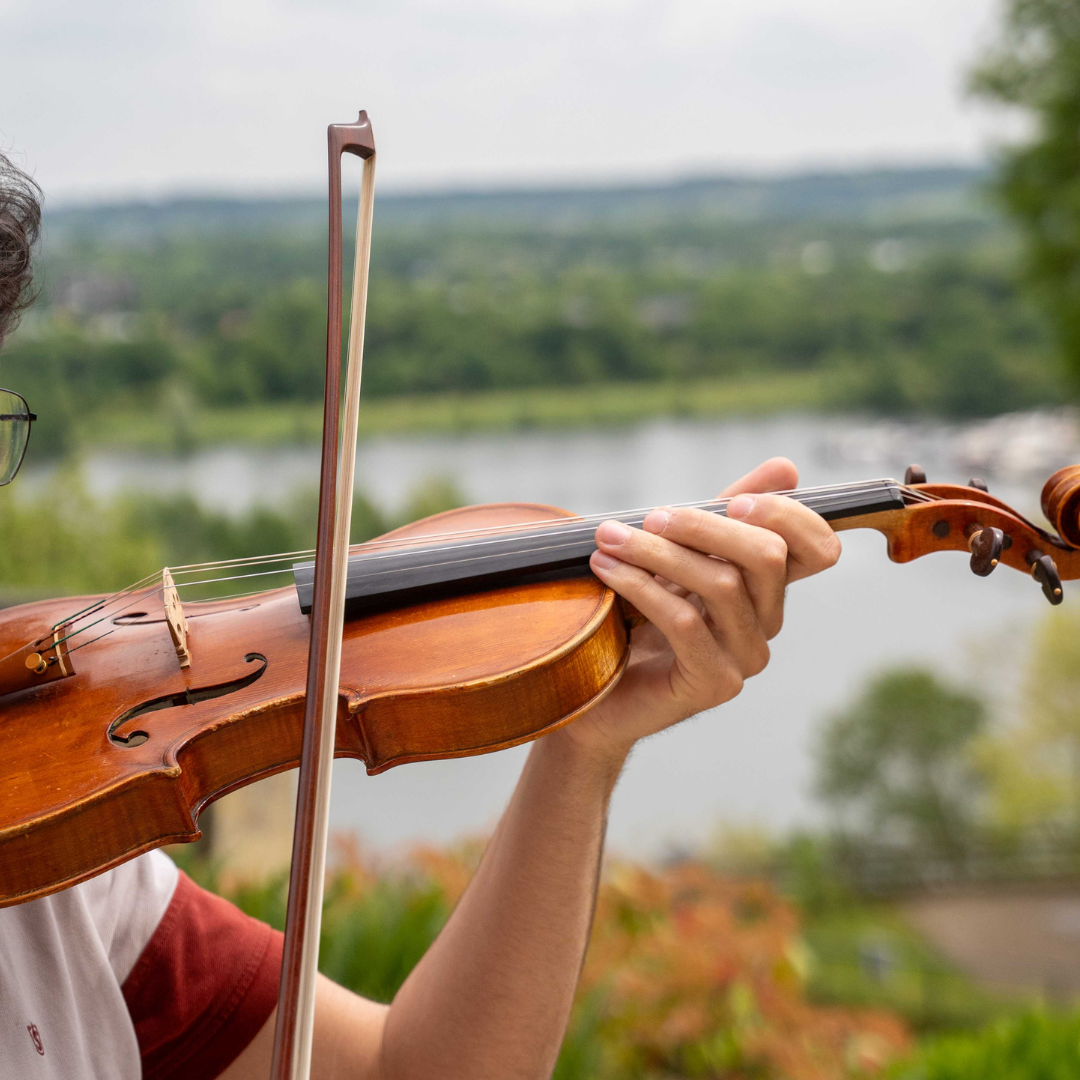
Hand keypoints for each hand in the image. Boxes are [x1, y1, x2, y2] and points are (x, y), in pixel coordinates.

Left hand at [551, 457, 839, 764]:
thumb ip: (724, 512)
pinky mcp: (713, 684)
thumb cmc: (636, 614)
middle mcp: (767, 623)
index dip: (790, 516)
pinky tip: (608, 571)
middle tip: (649, 516)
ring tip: (608, 539)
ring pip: (721, 585)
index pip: (818, 548)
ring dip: (657, 553)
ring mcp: (745, 657)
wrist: (594, 686)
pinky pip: (686, 622)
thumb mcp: (679, 552)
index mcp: (768, 588)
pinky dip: (642, 587)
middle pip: (767, 557)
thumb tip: (786, 466)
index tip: (735, 501)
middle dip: (704, 526)